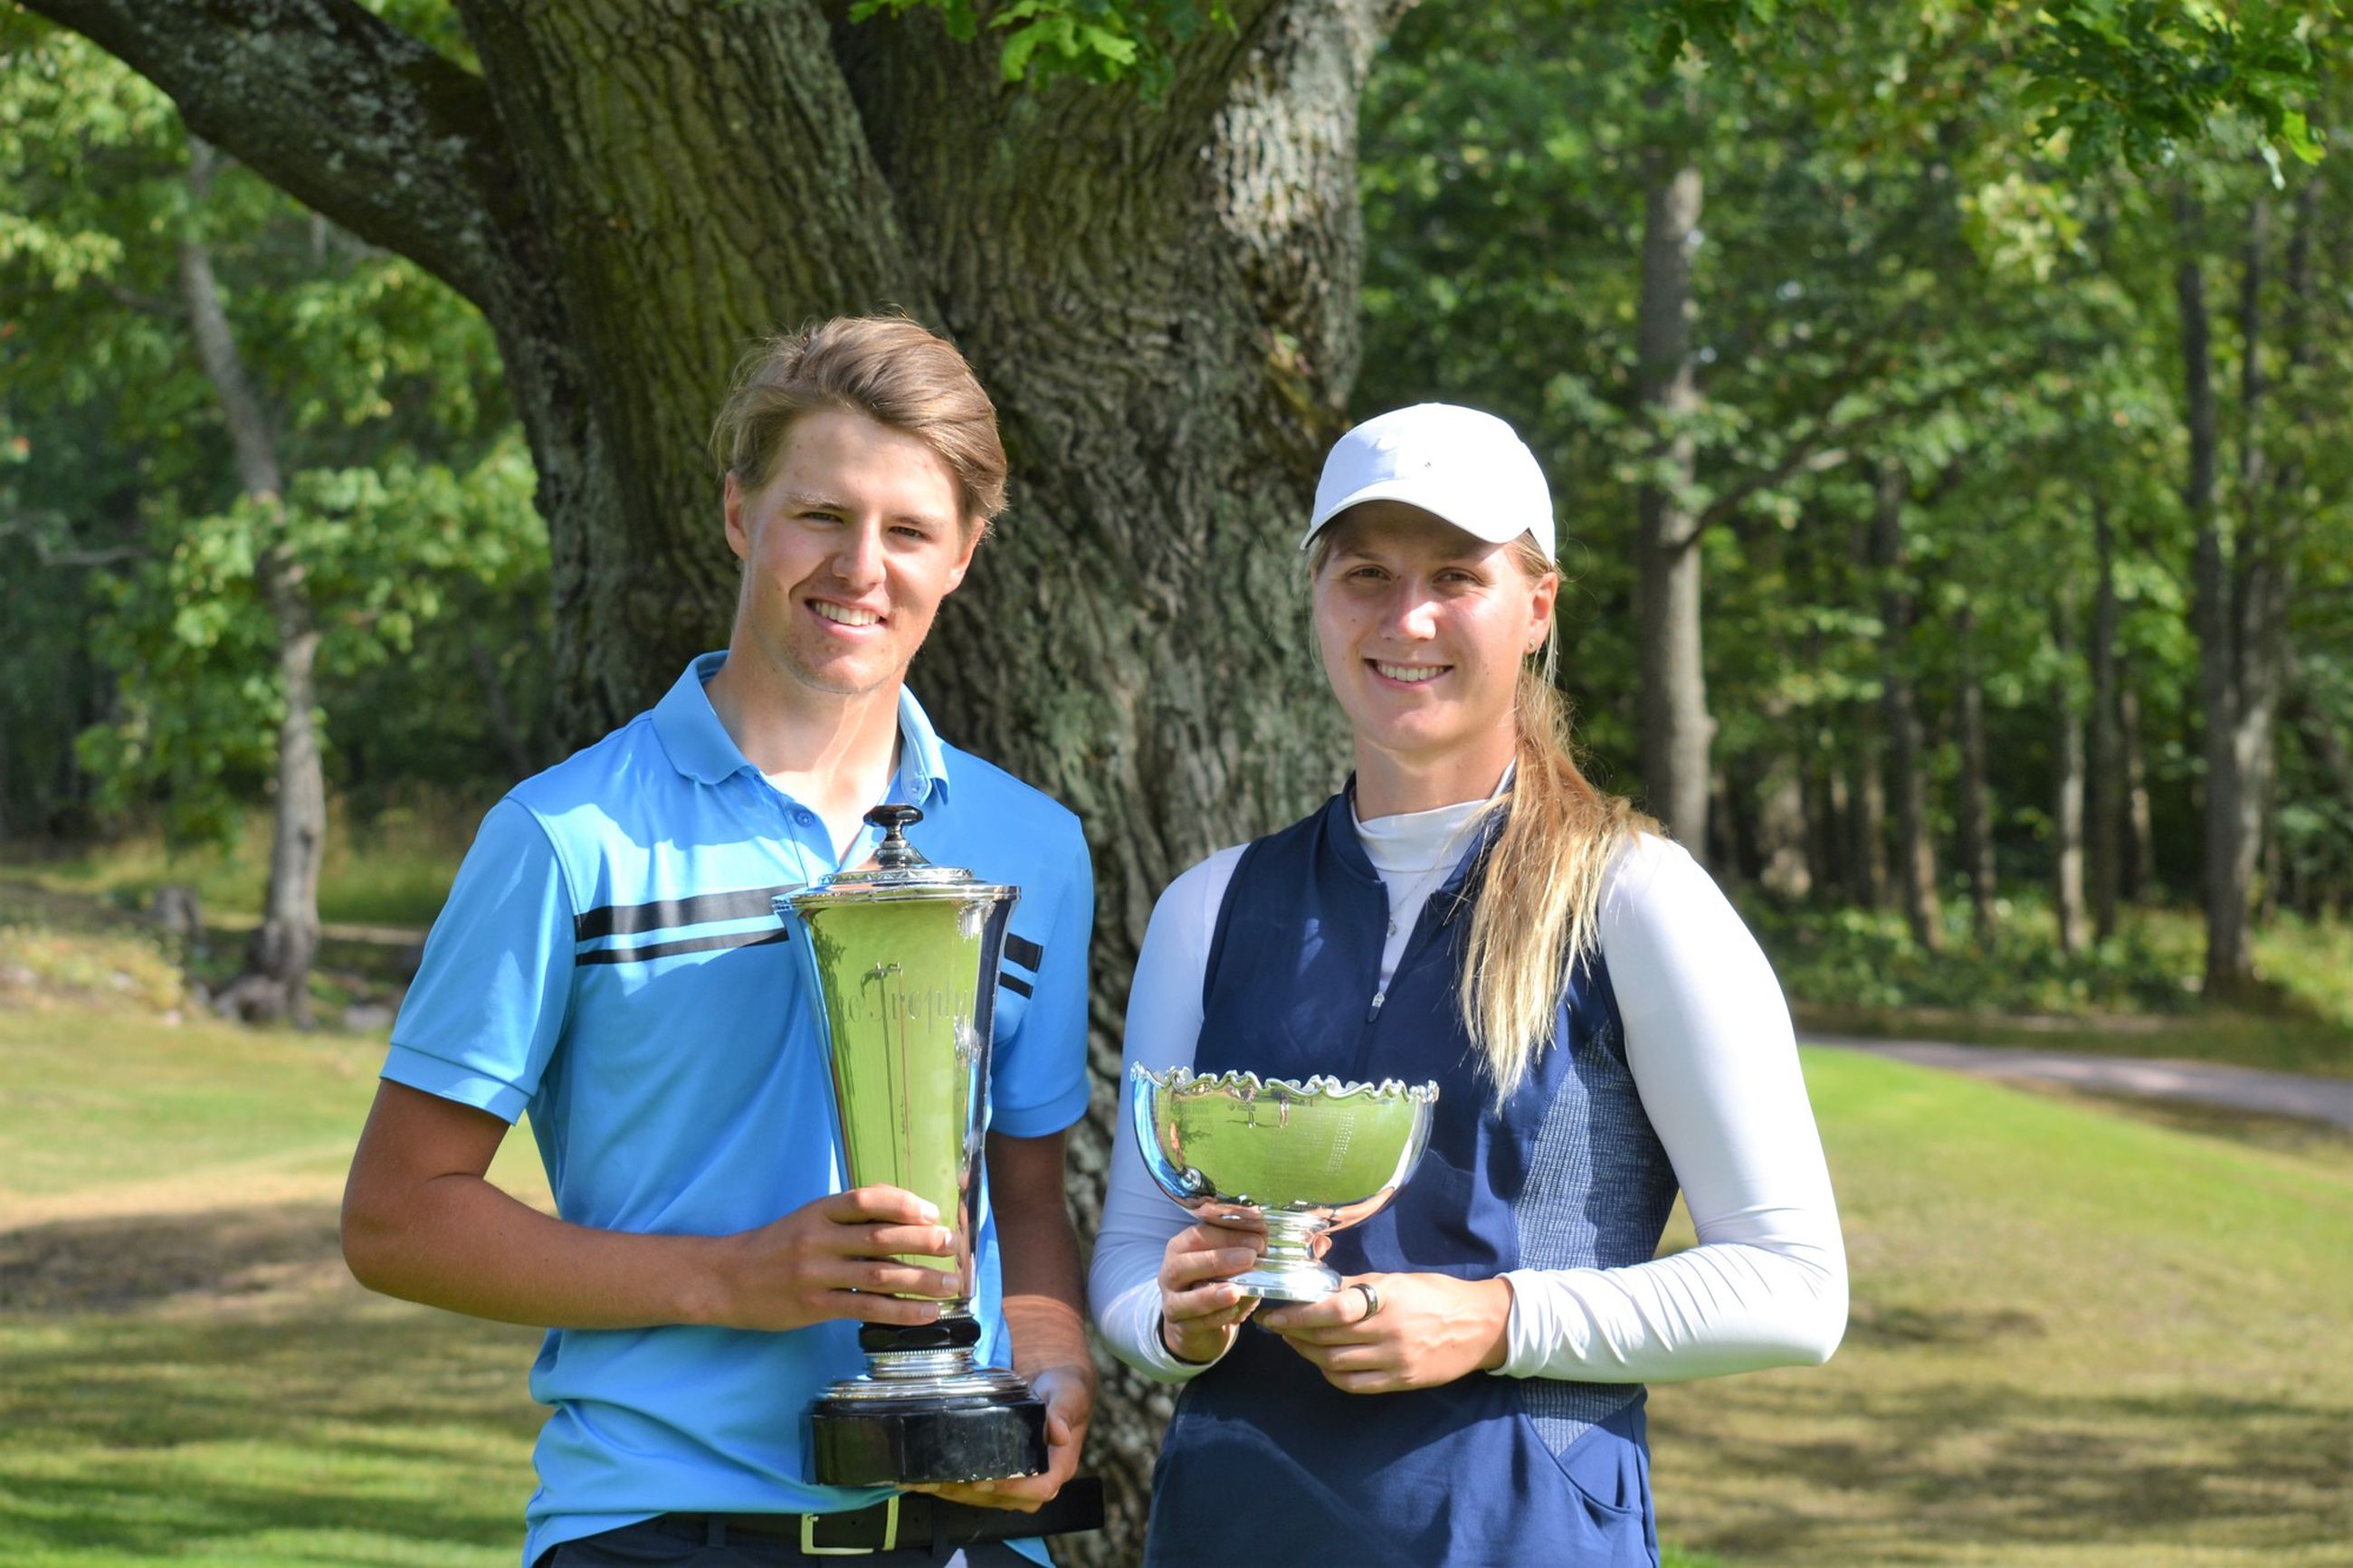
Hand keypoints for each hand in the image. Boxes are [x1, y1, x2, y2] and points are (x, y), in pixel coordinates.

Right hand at [707, 1185, 957, 1331]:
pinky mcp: (815, 1306)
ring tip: (950, 1284)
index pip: (866, 1199)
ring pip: (878, 1275)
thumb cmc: (777, 1246)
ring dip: (920, 1279)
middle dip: (921, 1241)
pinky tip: (925, 1313)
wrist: (728, 1280)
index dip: (903, 1203)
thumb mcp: (808, 1218)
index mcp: (818, 1211)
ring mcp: (816, 1274)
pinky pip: (866, 1308)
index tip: (931, 1212)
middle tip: (952, 1245)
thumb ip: (849, 1214)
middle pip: (879, 1237)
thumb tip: (903, 1208)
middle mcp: (818, 1239)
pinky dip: (901, 1311)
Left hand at [913, 1362, 1091, 1512]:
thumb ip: (1063, 1412)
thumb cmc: (1064, 1388)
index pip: (1042, 1487)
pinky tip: (932, 1480)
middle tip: (947, 1480)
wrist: (1053, 1379)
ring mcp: (1020, 1478)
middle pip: (1010, 1499)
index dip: (1014, 1489)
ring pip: (991, 1498)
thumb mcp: (1068, 1393)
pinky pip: (981, 1488)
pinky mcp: (1003, 1472)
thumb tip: (1060, 1433)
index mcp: (1061, 1463)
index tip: (987, 1480)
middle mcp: (1040, 1476)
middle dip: (975, 1492)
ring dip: (960, 1492)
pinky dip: (955, 1486)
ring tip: (933, 1482)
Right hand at [1157, 1221, 1262, 1363]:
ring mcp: (1172, 1303)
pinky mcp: (1180, 1328)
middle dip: (1217, 1260)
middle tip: (1250, 1257)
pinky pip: (1194, 1324)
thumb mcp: (1223, 1264)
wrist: (1198, 1326)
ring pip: (1183, 1300)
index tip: (1256, 1240)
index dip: (1225, 1236)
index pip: (1197, 1237)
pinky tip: (1233, 1312)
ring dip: (1211, 1295)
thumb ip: (1238, 1251)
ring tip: (1236, 1291)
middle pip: (1182, 1265)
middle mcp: (1170, 1274)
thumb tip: (1263, 1243)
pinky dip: (1215, 1318)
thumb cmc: (1213, 1283)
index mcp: (1180, 1249)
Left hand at [1257, 1272, 1511, 1393]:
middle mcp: (1389, 1331)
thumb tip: (1316, 1288)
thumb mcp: (1397, 1281)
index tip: (1275, 1312)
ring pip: (1336, 1363)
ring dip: (1308, 1353)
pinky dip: (1332, 1374)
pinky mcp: (1402, 1381)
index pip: (1334, 1308)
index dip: (1299, 1313)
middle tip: (1277, 1325)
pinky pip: (1355, 1384)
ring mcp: (1396, 1360)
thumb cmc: (1436, 1295)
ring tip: (1295, 1341)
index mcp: (1387, 1298)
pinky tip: (1323, 1363)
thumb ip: (1358, 1287)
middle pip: (1328, 1338)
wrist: (1480, 1326)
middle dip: (1295, 1332)